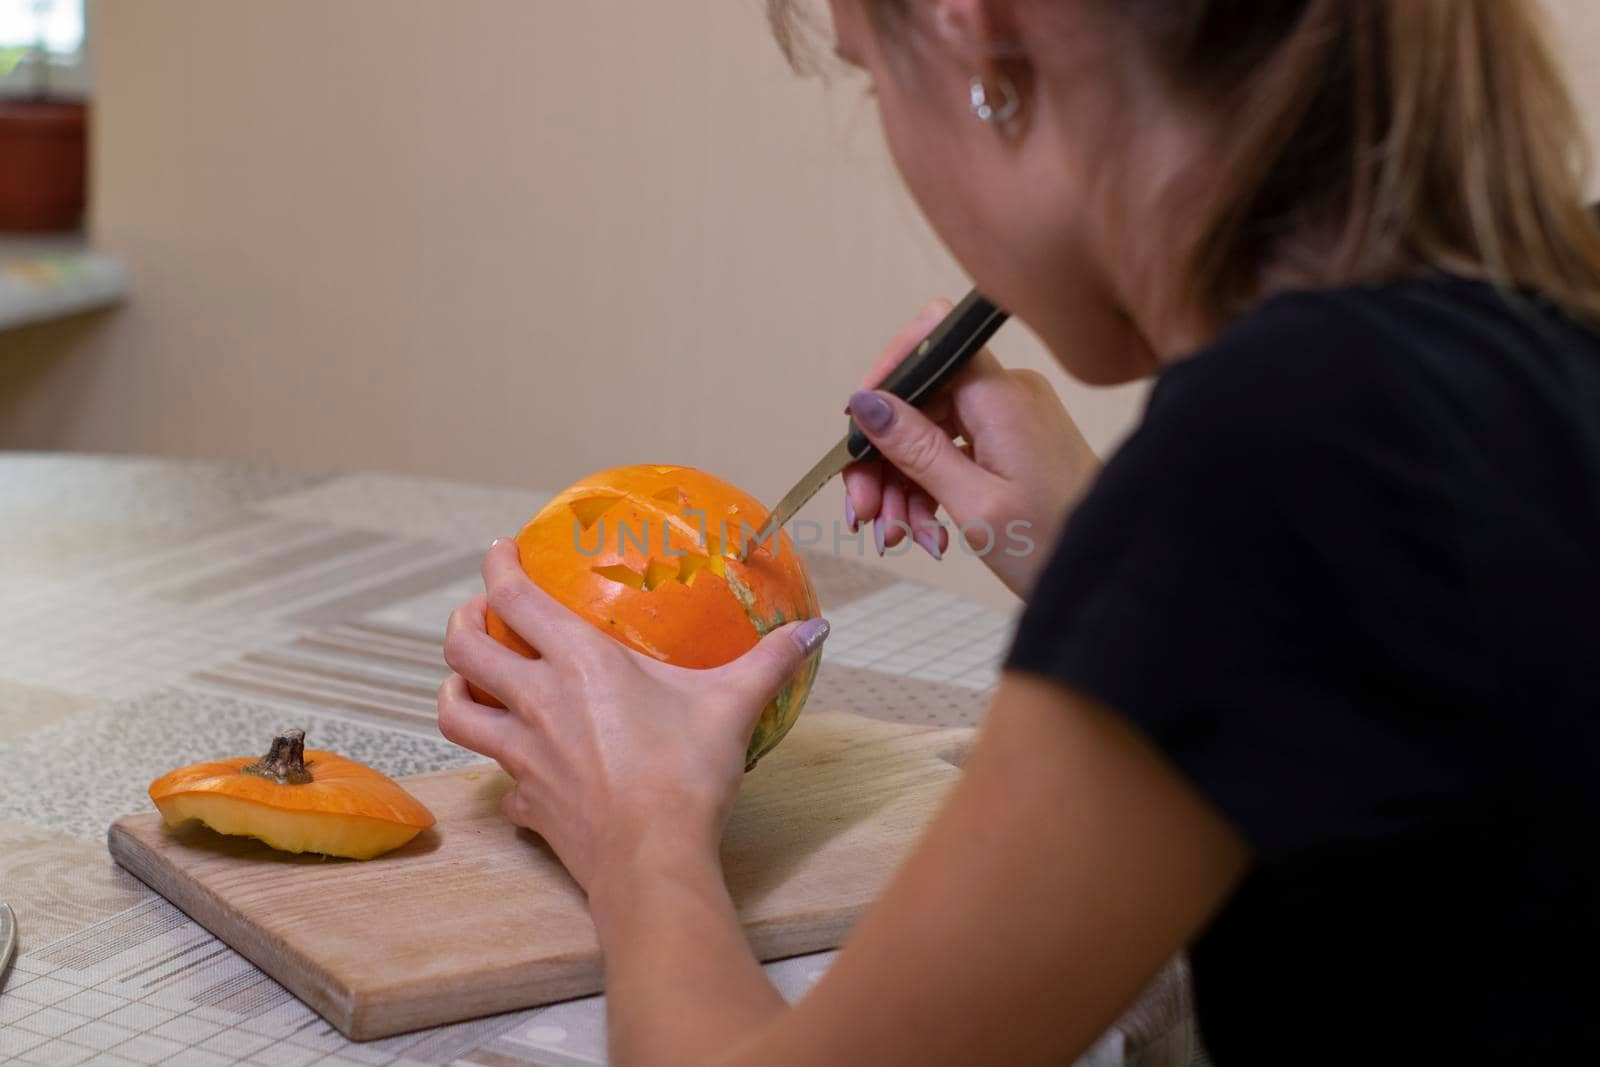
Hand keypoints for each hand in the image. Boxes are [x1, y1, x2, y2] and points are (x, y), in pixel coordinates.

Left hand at [436, 540, 829, 890]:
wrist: (654, 860)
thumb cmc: (687, 773)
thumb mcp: (732, 706)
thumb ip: (770, 661)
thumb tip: (814, 630)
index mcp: (579, 662)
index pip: (513, 596)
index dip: (497, 564)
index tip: (502, 550)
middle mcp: (537, 701)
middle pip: (463, 649)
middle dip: (461, 622)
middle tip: (479, 614)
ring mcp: (522, 755)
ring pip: (455, 713)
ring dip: (454, 690)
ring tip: (467, 682)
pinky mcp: (525, 803)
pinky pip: (500, 784)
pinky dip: (504, 774)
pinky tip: (526, 775)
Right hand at [844, 298, 1099, 597]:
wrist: (1115, 576)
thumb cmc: (1054, 545)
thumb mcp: (973, 503)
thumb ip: (915, 448)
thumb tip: (865, 401)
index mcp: (1001, 396)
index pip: (929, 345)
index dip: (885, 379)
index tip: (857, 430)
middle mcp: (1006, 396)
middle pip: (920, 401)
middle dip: (883, 456)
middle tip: (865, 513)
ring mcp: (1011, 421)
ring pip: (930, 433)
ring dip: (902, 484)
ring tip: (898, 538)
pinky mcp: (1013, 447)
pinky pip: (954, 453)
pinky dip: (930, 491)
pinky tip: (926, 534)